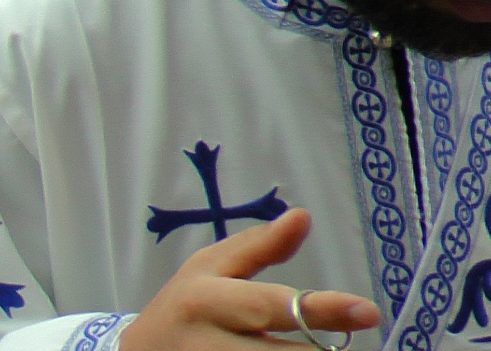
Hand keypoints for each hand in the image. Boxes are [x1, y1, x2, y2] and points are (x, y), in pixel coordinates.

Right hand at [121, 210, 376, 350]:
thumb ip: (258, 246)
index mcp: (206, 299)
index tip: (370, 311)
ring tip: (315, 347)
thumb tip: (302, 216)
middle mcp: (209, 343)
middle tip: (343, 347)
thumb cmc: (183, 307)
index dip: (322, 310)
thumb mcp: (208, 267)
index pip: (271, 305)